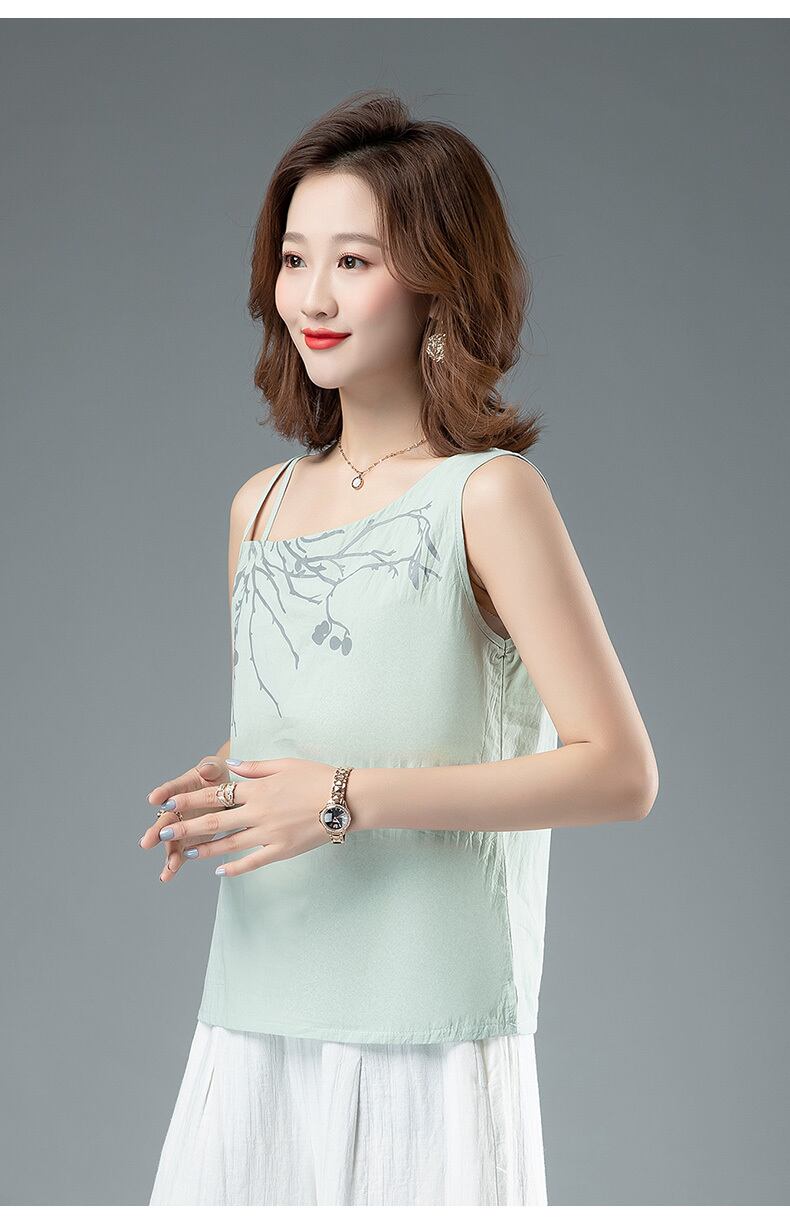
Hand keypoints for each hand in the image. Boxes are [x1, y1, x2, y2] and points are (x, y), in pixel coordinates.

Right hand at [142, 755, 230, 882]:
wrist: (225, 791)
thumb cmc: (216, 775)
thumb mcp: (215, 768)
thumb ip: (211, 768)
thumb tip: (207, 768)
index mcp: (182, 788)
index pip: (171, 789)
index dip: (163, 793)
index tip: (153, 799)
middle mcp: (177, 809)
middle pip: (165, 820)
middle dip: (157, 832)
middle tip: (147, 842)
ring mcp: (181, 826)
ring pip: (171, 841)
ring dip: (169, 854)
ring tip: (168, 868)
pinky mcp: (189, 840)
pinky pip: (181, 854)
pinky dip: (174, 865)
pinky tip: (167, 876)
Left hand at [143, 757, 339, 876]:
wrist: (346, 799)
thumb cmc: (318, 777)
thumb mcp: (286, 764)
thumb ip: (256, 767)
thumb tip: (232, 765)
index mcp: (258, 789)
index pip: (216, 795)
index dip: (191, 800)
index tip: (170, 804)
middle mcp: (259, 812)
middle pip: (215, 821)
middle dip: (186, 827)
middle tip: (164, 833)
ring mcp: (269, 834)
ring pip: (229, 844)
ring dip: (205, 849)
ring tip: (186, 853)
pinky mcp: (282, 850)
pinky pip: (253, 861)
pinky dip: (235, 868)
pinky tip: (219, 872)